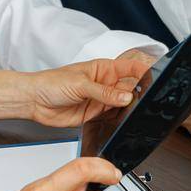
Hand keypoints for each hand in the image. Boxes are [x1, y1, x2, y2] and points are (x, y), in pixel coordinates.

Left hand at [26, 53, 151, 127]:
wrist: (34, 101)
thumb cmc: (51, 83)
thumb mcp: (80, 84)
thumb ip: (104, 92)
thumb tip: (126, 97)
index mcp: (103, 69)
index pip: (131, 67)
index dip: (145, 70)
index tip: (157, 77)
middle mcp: (105, 84)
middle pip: (131, 88)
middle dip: (140, 94)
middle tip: (146, 101)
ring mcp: (102, 100)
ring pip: (124, 105)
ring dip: (130, 109)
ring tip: (135, 112)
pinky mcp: (96, 115)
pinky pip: (114, 118)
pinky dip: (120, 121)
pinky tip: (123, 122)